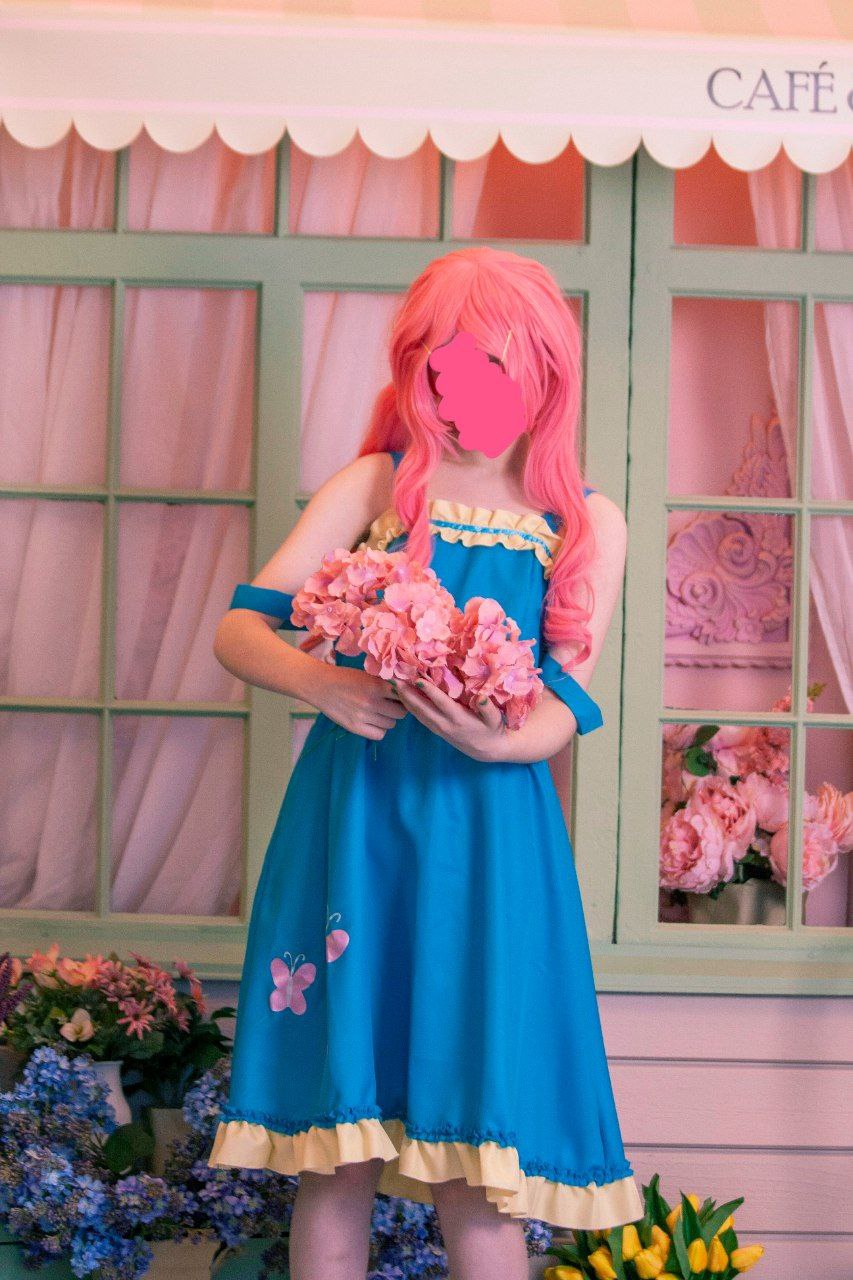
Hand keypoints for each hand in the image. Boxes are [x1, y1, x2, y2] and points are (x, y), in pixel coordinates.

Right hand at [315, 665, 408, 740]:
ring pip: (391, 724)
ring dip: (388, 719)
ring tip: (379, 713)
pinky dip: (379, 730)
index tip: (401, 696)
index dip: (404, 697)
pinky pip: (379, 735)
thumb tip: (405, 691)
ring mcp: (363, 716)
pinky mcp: (355, 727)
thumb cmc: (346, 677)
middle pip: (401, 713)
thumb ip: (385, 683)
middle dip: (398, 709)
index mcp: (377, 685)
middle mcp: (372, 702)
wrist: (321, 685)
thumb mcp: (368, 675)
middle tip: (390, 705)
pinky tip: (373, 722)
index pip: (404, 696)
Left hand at [391, 677, 507, 761]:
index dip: (429, 691)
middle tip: (394, 679)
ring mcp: (438, 728)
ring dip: (405, 700)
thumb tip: (482, 697)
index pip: (441, 703)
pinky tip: (402, 697)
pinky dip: (410, 707)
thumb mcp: (495, 720)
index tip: (417, 679)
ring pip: (418, 713)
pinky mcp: (436, 730)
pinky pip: (420, 717)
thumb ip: (488, 709)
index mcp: (459, 719)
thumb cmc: (492, 730)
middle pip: (422, 708)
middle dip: (408, 694)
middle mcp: (445, 724)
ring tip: (393, 685)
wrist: (487, 750)